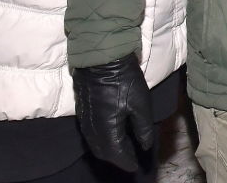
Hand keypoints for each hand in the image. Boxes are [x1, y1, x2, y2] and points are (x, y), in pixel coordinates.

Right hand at [73, 54, 154, 171]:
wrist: (101, 60)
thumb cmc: (124, 81)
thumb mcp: (141, 104)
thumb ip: (143, 128)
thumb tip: (144, 146)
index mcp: (107, 130)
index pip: (116, 154)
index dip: (127, 162)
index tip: (135, 165)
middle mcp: (92, 130)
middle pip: (103, 152)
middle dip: (117, 158)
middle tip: (130, 157)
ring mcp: (84, 121)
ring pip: (95, 144)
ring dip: (108, 149)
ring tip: (123, 147)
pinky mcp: (81, 112)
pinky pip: (90, 135)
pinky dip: (101, 140)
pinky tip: (111, 133)